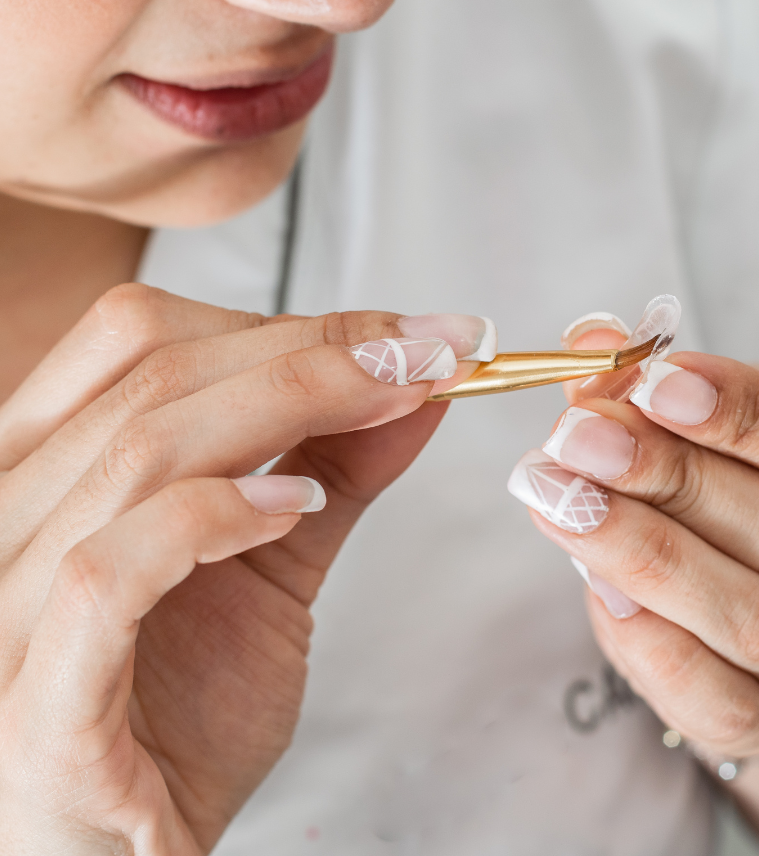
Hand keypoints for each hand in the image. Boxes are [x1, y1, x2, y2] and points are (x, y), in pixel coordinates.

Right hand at [0, 284, 489, 854]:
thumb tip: (414, 386)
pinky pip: (108, 572)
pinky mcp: (33, 703)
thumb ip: (331, 476)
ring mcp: (2, 610)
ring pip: (138, 451)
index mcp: (46, 472)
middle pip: (154, 377)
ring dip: (291, 407)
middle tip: (434, 352)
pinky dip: (211, 518)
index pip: (141, 339)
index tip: (414, 334)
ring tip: (394, 407)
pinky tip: (294, 509)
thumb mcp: (269, 573)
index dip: (288, 319)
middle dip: (317, 351)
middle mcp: (4, 518)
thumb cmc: (174, 721)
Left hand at [510, 337, 758, 758]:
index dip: (753, 419)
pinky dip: (646, 637)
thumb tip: (591, 350)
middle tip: (580, 435)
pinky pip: (712, 699)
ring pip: (752, 621)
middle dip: (675, 479)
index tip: (658, 383)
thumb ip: (693, 387)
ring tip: (557, 490)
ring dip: (640, 550)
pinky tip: (593, 577)